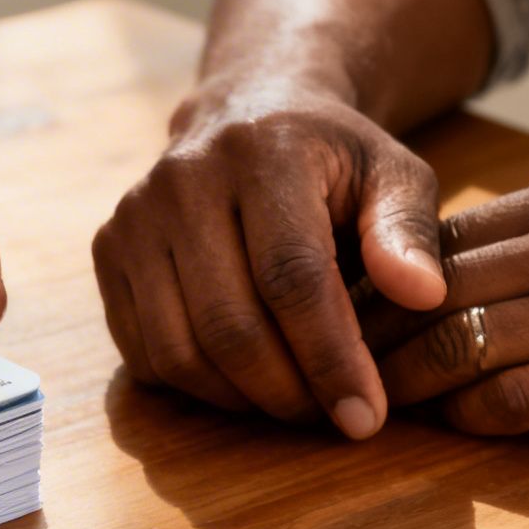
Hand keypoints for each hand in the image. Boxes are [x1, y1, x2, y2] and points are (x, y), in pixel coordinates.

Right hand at [91, 80, 448, 437]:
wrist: (246, 111)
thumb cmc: (330, 158)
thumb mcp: (392, 174)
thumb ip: (409, 231)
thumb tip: (422, 295)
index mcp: (263, 153)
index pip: (292, 277)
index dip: (329, 356)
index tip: (365, 415)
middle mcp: (183, 181)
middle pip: (230, 324)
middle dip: (286, 392)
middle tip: (330, 418)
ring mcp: (133, 218)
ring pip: (179, 350)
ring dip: (239, 399)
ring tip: (290, 402)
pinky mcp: (107, 252)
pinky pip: (143, 351)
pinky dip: (194, 386)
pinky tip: (241, 380)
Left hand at [362, 165, 528, 437]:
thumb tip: (463, 258)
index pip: (438, 236)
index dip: (381, 281)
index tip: (346, 313)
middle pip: (426, 290)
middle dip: (369, 335)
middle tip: (332, 369)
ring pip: (451, 346)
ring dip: (404, 385)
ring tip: (376, 406)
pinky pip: (509, 403)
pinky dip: (469, 420)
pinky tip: (459, 428)